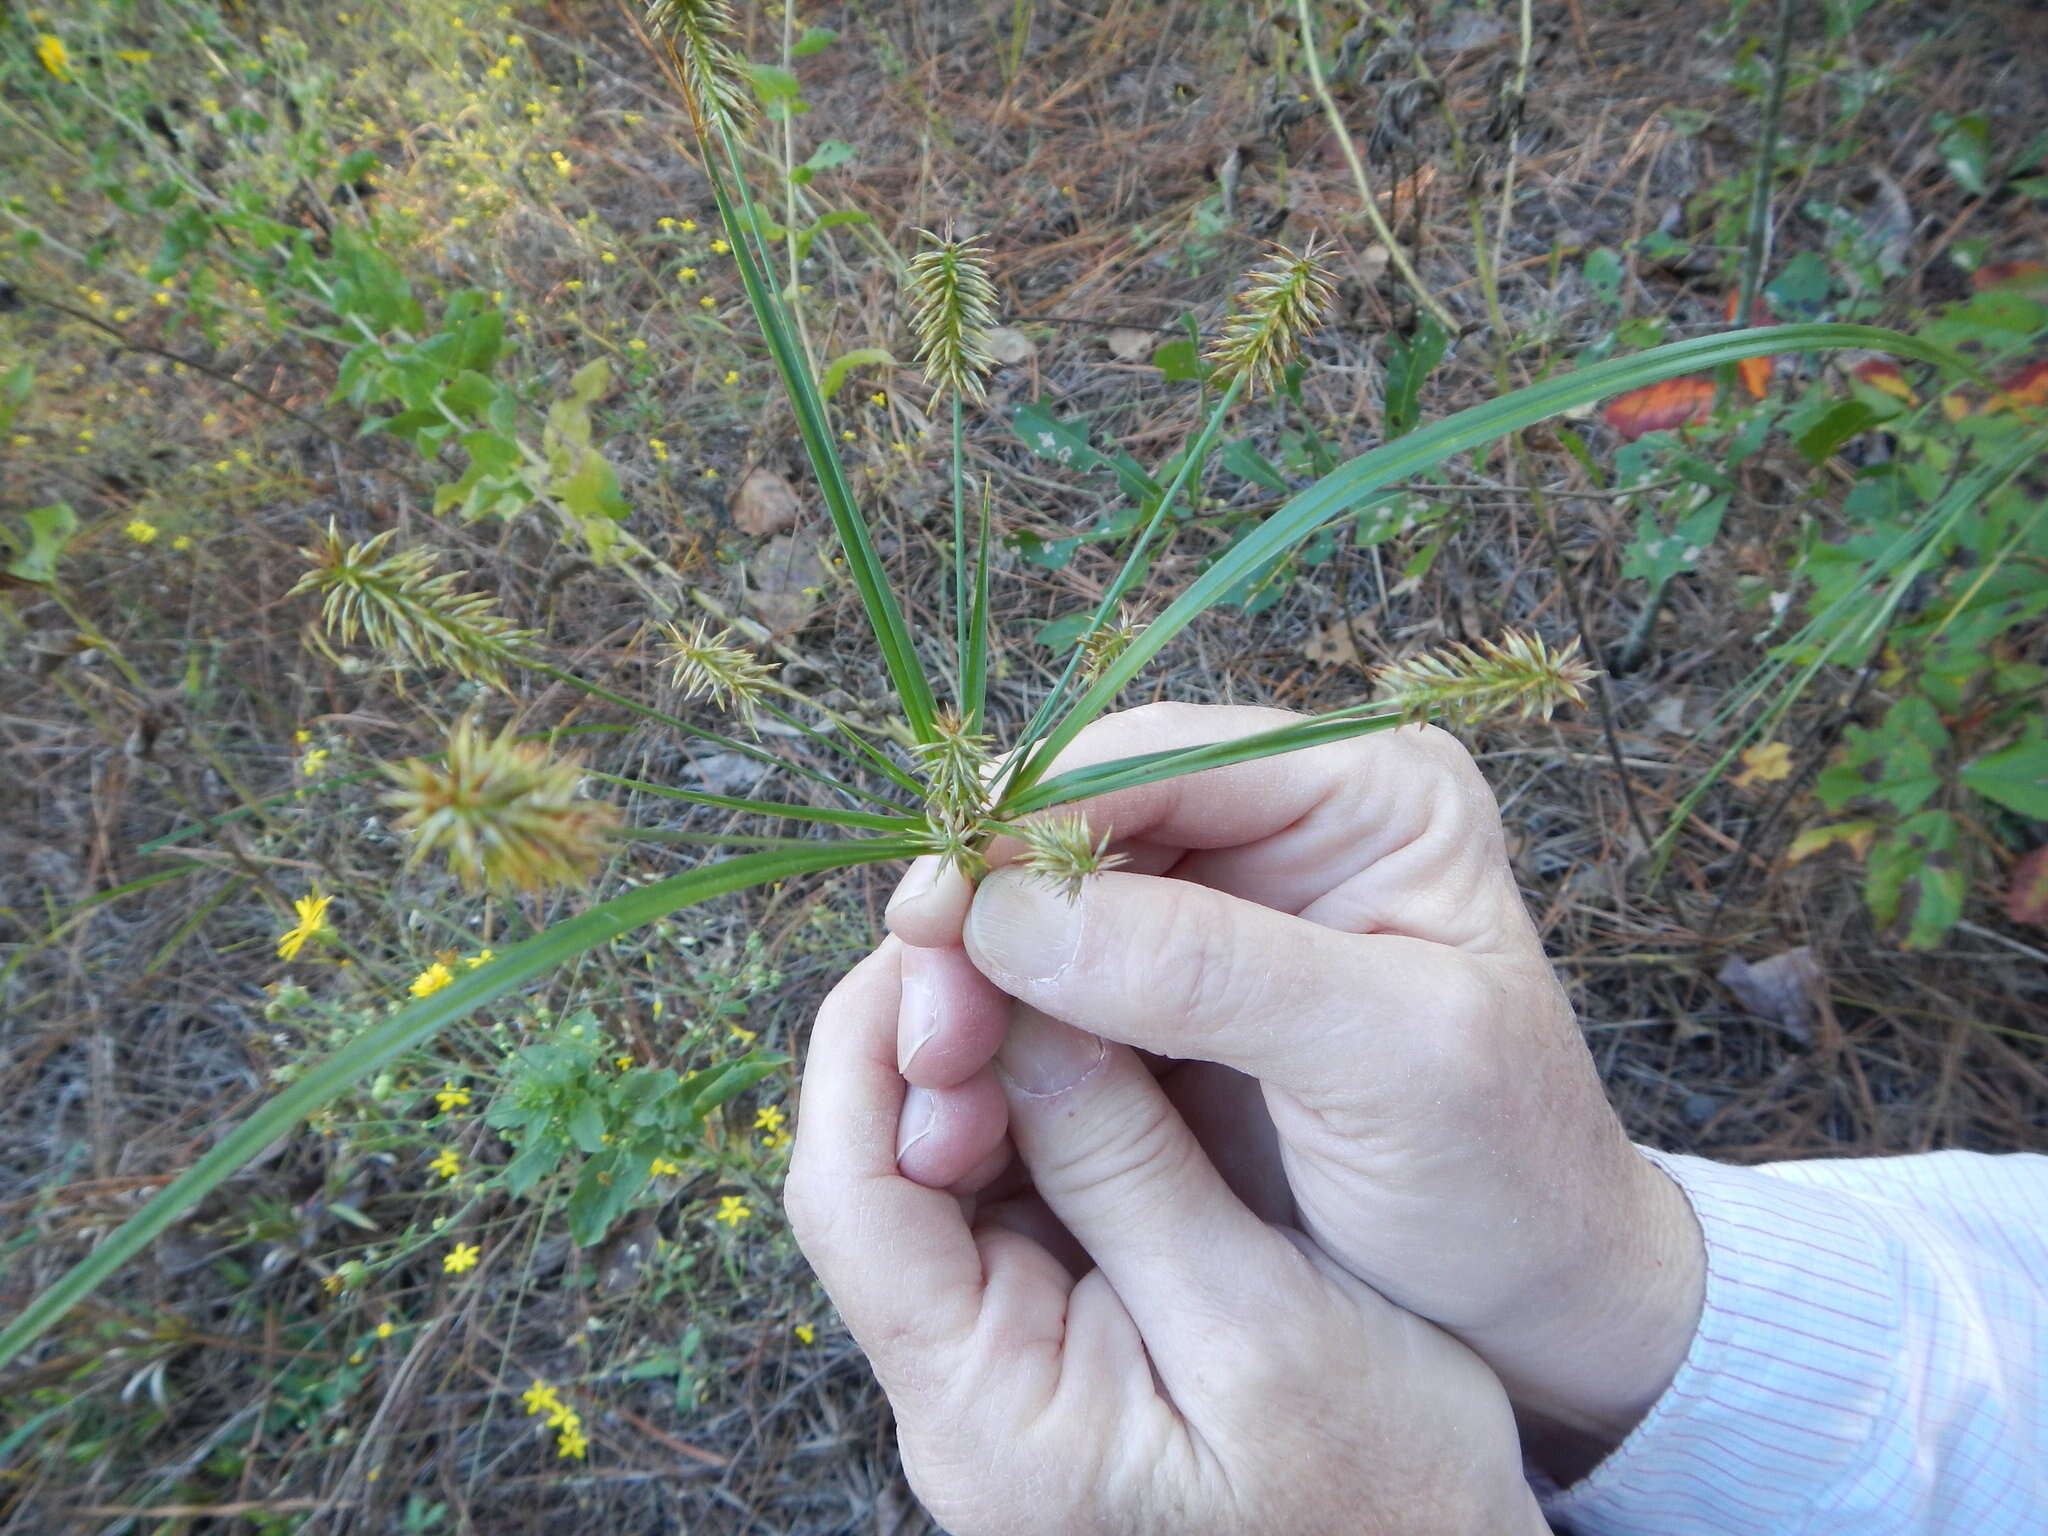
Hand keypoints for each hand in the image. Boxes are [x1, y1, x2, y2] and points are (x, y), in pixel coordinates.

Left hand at [785, 941, 1548, 1535]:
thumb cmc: (1388, 1489)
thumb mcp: (1269, 1317)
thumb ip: (1128, 1165)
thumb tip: (1019, 1006)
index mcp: (988, 1419)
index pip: (852, 1199)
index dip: (880, 1043)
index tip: (952, 928)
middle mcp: (960, 1401)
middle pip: (879, 1175)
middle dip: (935, 1036)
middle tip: (1015, 927)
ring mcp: (1001, 1375)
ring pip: (941, 1174)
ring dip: (990, 1063)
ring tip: (1065, 964)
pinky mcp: (1051, 1345)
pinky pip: (1010, 1200)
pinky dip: (1041, 1110)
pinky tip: (1098, 1043)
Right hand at [885, 703, 1705, 1473]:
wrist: (1534, 1302)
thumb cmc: (1502, 1177)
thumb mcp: (1386, 1063)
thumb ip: (1207, 971)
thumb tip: (1009, 913)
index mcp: (1367, 789)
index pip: (1162, 754)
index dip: (1032, 820)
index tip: (937, 911)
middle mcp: (1286, 820)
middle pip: (1083, 816)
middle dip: (989, 903)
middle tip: (914, 1002)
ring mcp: (1226, 904)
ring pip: (1049, 897)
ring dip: (975, 968)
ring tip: (925, 1056)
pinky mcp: (1177, 991)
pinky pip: (1054, 976)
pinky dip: (996, 1021)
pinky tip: (955, 1079)